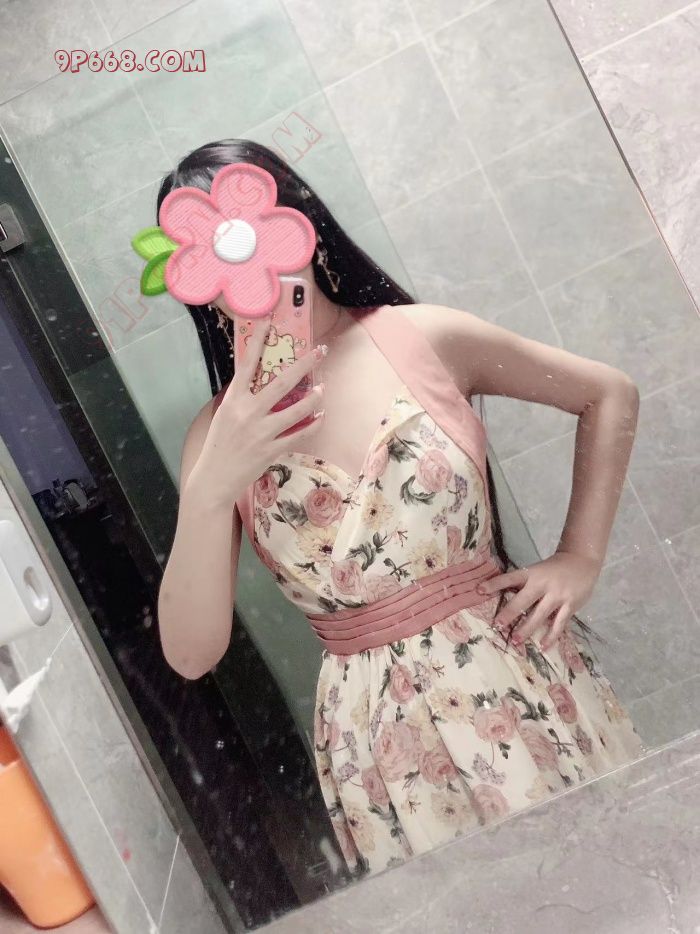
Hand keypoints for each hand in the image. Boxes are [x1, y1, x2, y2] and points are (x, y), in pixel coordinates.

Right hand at [190, 316, 325, 505]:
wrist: (214, 478)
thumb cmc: (219, 444)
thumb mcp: (224, 415)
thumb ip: (241, 398)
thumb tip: (257, 381)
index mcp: (233, 400)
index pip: (247, 363)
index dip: (258, 340)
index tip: (269, 320)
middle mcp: (248, 412)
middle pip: (281, 383)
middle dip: (303, 365)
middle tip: (319, 351)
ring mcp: (261, 432)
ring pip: (296, 410)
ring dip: (313, 398)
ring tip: (323, 390)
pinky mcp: (271, 449)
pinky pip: (299, 434)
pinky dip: (312, 425)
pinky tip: (320, 417)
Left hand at [475, 551, 601, 651]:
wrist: (582, 561)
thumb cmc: (553, 568)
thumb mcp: (537, 570)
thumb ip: (524, 584)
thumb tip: (502, 597)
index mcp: (532, 574)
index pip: (510, 578)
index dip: (495, 584)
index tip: (479, 590)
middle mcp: (543, 584)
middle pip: (524, 600)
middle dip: (510, 613)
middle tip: (497, 625)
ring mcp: (558, 596)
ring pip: (540, 615)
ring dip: (527, 629)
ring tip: (515, 641)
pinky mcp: (570, 606)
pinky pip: (559, 624)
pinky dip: (551, 636)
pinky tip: (543, 646)